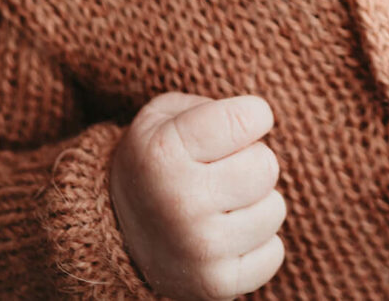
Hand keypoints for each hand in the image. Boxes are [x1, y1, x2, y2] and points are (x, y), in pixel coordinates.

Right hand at [109, 92, 286, 299]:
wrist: (114, 234)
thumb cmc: (154, 163)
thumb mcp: (162, 118)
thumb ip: (210, 106)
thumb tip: (259, 122)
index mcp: (164, 153)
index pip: (249, 117)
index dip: (251, 115)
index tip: (237, 123)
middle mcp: (179, 202)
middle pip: (266, 165)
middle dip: (251, 160)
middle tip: (222, 170)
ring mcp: (200, 248)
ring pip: (274, 209)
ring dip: (255, 204)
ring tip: (220, 206)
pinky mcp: (217, 284)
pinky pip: (274, 253)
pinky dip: (256, 243)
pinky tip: (225, 237)